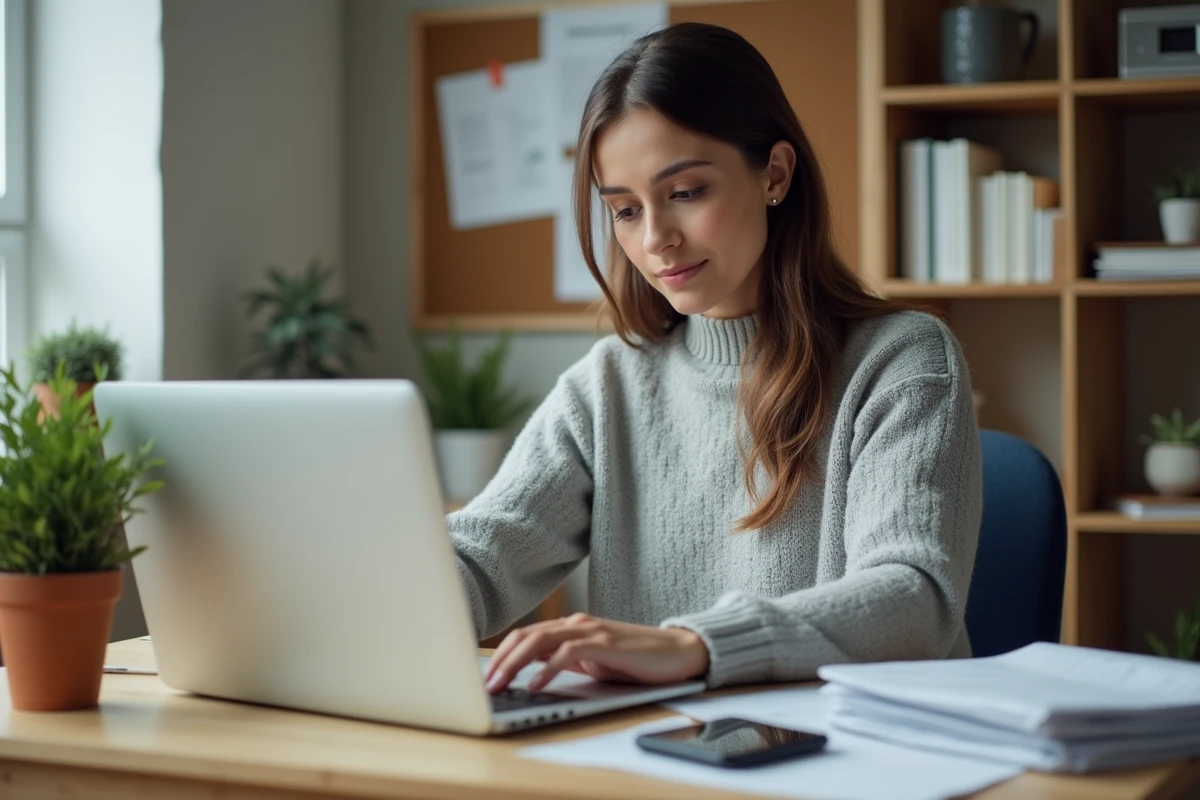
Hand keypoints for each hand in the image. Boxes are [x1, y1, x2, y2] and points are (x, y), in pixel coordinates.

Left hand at [484, 613, 709, 694]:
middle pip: (527, 636)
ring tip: (500, 685)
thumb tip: (532, 673)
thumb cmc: (637, 660)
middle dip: (500, 660)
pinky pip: (567, 653)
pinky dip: (547, 669)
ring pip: (541, 640)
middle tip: (484, 684)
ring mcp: (592, 631)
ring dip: (515, 664)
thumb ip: (567, 661)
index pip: (527, 636)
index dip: (502, 654)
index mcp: (572, 627)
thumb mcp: (594, 661)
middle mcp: (578, 623)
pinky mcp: (605, 644)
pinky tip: (535, 686)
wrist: (679, 652)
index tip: (486, 676)